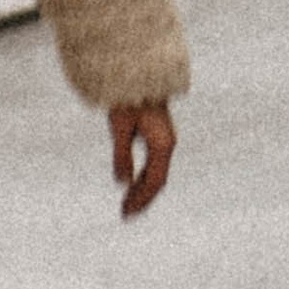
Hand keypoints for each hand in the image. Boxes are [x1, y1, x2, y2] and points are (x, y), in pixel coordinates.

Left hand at [107, 100, 174, 219]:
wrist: (140, 73)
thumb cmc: (128, 97)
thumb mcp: (120, 125)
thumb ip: (122, 154)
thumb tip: (122, 183)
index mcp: (162, 144)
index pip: (154, 181)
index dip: (141, 199)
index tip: (126, 212)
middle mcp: (167, 143)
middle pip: (157, 180)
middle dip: (142, 198)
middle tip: (125, 214)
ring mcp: (165, 139)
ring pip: (157, 172)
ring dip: (143, 190)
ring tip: (128, 204)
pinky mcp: (159, 135)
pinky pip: (155, 163)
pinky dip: (144, 177)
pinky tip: (133, 183)